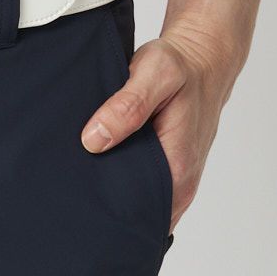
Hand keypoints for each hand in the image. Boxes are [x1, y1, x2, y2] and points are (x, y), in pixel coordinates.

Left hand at [80, 19, 241, 233]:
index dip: (107, 215)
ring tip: (82, 185)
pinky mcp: (168, 173)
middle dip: (105, 211)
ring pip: (137, 205)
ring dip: (112, 198)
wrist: (204, 59)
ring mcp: (175, 180)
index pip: (137, 215)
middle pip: (135, 216)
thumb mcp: (154, 74)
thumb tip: (93, 140)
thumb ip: (127, 107)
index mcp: (176, 168)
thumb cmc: (180, 66)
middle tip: (72, 196)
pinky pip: (140, 191)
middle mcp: (179, 182)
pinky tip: (98, 172)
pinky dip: (120, 185)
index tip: (79, 205)